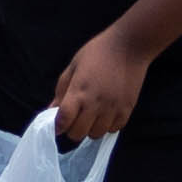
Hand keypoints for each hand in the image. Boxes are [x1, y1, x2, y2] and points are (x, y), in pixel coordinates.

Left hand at [50, 30, 151, 144]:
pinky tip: (106, 113)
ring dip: (90, 128)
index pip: (63, 120)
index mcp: (78, 91)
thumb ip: (62, 90)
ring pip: (96, 134)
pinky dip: (107, 125)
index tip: (58, 124)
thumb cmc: (97, 52)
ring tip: (92, 115)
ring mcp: (112, 108)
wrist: (129, 46)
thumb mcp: (74, 66)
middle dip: (72, 128)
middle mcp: (95, 103)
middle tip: (75, 119)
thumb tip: (52, 110)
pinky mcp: (127, 110)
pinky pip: (114, 129)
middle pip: (78, 133)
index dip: (58, 126)